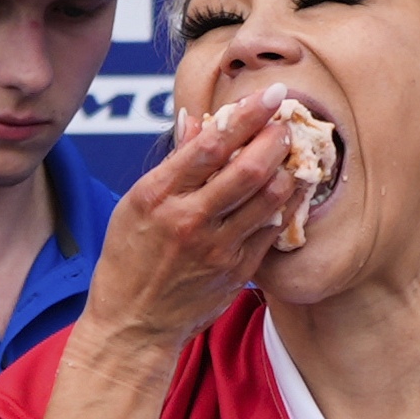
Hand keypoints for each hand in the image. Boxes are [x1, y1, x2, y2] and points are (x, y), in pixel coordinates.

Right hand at [78, 94, 299, 355]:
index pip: (209, 145)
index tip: (270, 95)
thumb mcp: (135, 204)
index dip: (246, 116)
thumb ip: (174, 164)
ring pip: (269, 197)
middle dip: (275, 137)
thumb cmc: (128, 259)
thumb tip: (199, 121)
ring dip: (287, 168)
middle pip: (247, 169)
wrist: (133, 323)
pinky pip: (274, 228)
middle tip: (286, 121)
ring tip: (290, 152)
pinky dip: (287, 202)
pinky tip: (291, 187)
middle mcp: (188, 220)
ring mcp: (216, 248)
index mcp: (156, 196)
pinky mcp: (237, 270)